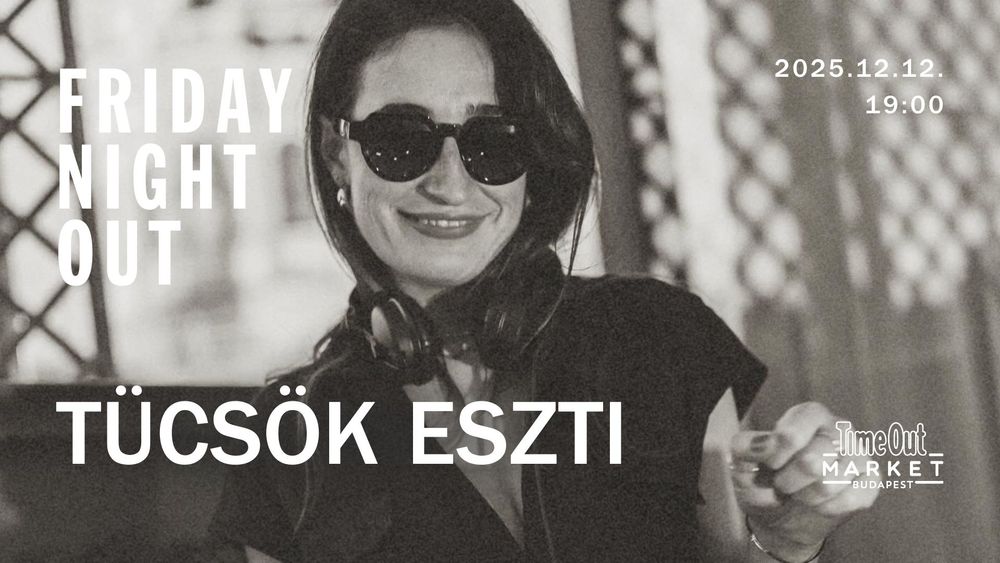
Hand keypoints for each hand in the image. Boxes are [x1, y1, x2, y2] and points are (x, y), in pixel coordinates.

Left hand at [730, 402, 879, 560]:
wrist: (783, 517)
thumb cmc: (763, 481)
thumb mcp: (742, 463)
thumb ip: (745, 449)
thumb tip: (761, 447)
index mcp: (808, 415)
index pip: (795, 429)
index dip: (778, 452)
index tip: (769, 465)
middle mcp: (839, 428)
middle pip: (812, 462)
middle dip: (788, 482)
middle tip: (782, 484)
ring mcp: (859, 454)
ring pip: (830, 484)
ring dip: (805, 497)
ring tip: (799, 494)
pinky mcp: (871, 481)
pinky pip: (852, 500)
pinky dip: (826, 508)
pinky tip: (819, 504)